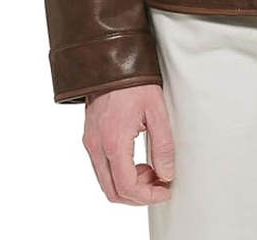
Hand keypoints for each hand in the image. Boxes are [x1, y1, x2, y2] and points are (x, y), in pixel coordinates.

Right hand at [82, 83, 173, 204]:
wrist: (112, 61)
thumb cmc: (135, 81)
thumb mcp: (157, 110)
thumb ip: (163, 145)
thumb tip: (166, 173)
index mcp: (114, 142)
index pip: (127, 187)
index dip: (148, 195)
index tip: (165, 189)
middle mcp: (96, 146)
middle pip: (113, 192)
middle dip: (138, 195)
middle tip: (160, 182)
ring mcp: (90, 142)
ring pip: (106, 182)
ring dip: (129, 184)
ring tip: (151, 169)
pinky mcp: (90, 137)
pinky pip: (102, 168)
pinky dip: (120, 173)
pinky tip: (138, 160)